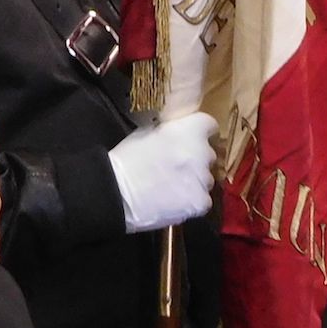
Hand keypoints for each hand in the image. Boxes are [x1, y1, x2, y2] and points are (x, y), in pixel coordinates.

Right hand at [109, 112, 217, 232]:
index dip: (199, 133)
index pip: (209, 125)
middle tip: (176, 166)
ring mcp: (203, 179)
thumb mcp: (149, 131)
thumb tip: (178, 133)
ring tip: (172, 187)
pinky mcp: (200, 202)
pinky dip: (192, 202)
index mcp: (191, 129)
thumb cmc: (128, 159)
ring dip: (194, 181)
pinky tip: (174, 202)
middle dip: (196, 159)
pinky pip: (203, 200)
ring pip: (206, 179)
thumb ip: (171, 130)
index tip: (191, 139)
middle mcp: (203, 152)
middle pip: (208, 155)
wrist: (117, 191)